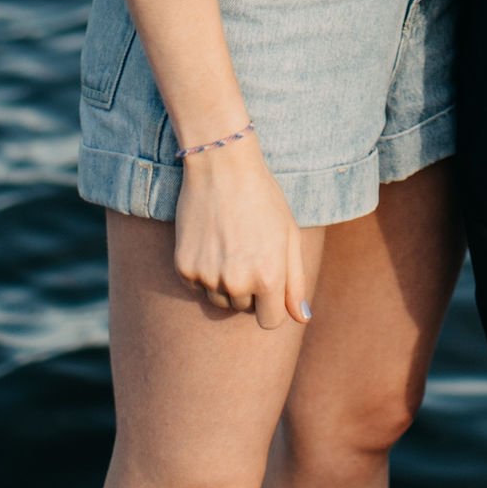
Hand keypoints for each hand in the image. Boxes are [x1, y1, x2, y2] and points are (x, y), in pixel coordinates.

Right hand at [172, 138, 309, 330]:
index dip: (271, 303)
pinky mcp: (184, 268)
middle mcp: (237, 283)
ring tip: (230, 244)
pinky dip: (203, 272)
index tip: (269, 280)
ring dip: (226, 283)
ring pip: (220, 301)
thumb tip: (302, 318)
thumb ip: (296, 281)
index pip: (270, 321)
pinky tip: (210, 241)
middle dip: (249, 288)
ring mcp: (208, 277)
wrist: (221, 166)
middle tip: (248, 250)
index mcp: (269, 277)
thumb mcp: (289, 235)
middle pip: (244, 309)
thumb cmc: (263, 198)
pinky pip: (197, 287)